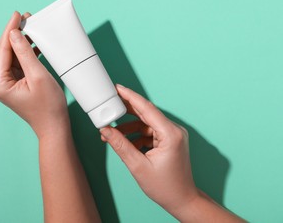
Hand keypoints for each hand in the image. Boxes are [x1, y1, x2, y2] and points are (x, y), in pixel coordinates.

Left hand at [0, 11, 68, 136]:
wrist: (54, 126)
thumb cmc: (48, 106)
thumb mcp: (38, 75)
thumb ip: (24, 53)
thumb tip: (14, 33)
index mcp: (0, 83)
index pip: (2, 50)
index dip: (10, 30)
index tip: (17, 14)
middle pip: (4, 51)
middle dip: (14, 34)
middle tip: (25, 18)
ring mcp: (7, 84)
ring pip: (11, 55)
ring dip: (20, 42)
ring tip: (31, 27)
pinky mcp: (16, 84)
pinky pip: (18, 63)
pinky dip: (26, 53)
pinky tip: (34, 44)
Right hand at [100, 84, 197, 213]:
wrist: (182, 200)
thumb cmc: (165, 187)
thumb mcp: (138, 166)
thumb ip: (120, 145)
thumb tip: (106, 130)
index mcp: (170, 134)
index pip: (147, 108)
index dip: (130, 97)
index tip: (117, 88)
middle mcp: (174, 130)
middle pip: (146, 113)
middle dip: (126, 110)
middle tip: (109, 105)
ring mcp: (173, 135)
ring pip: (146, 123)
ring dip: (129, 127)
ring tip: (112, 133)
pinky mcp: (170, 140)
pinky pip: (150, 131)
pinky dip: (136, 135)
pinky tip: (125, 141)